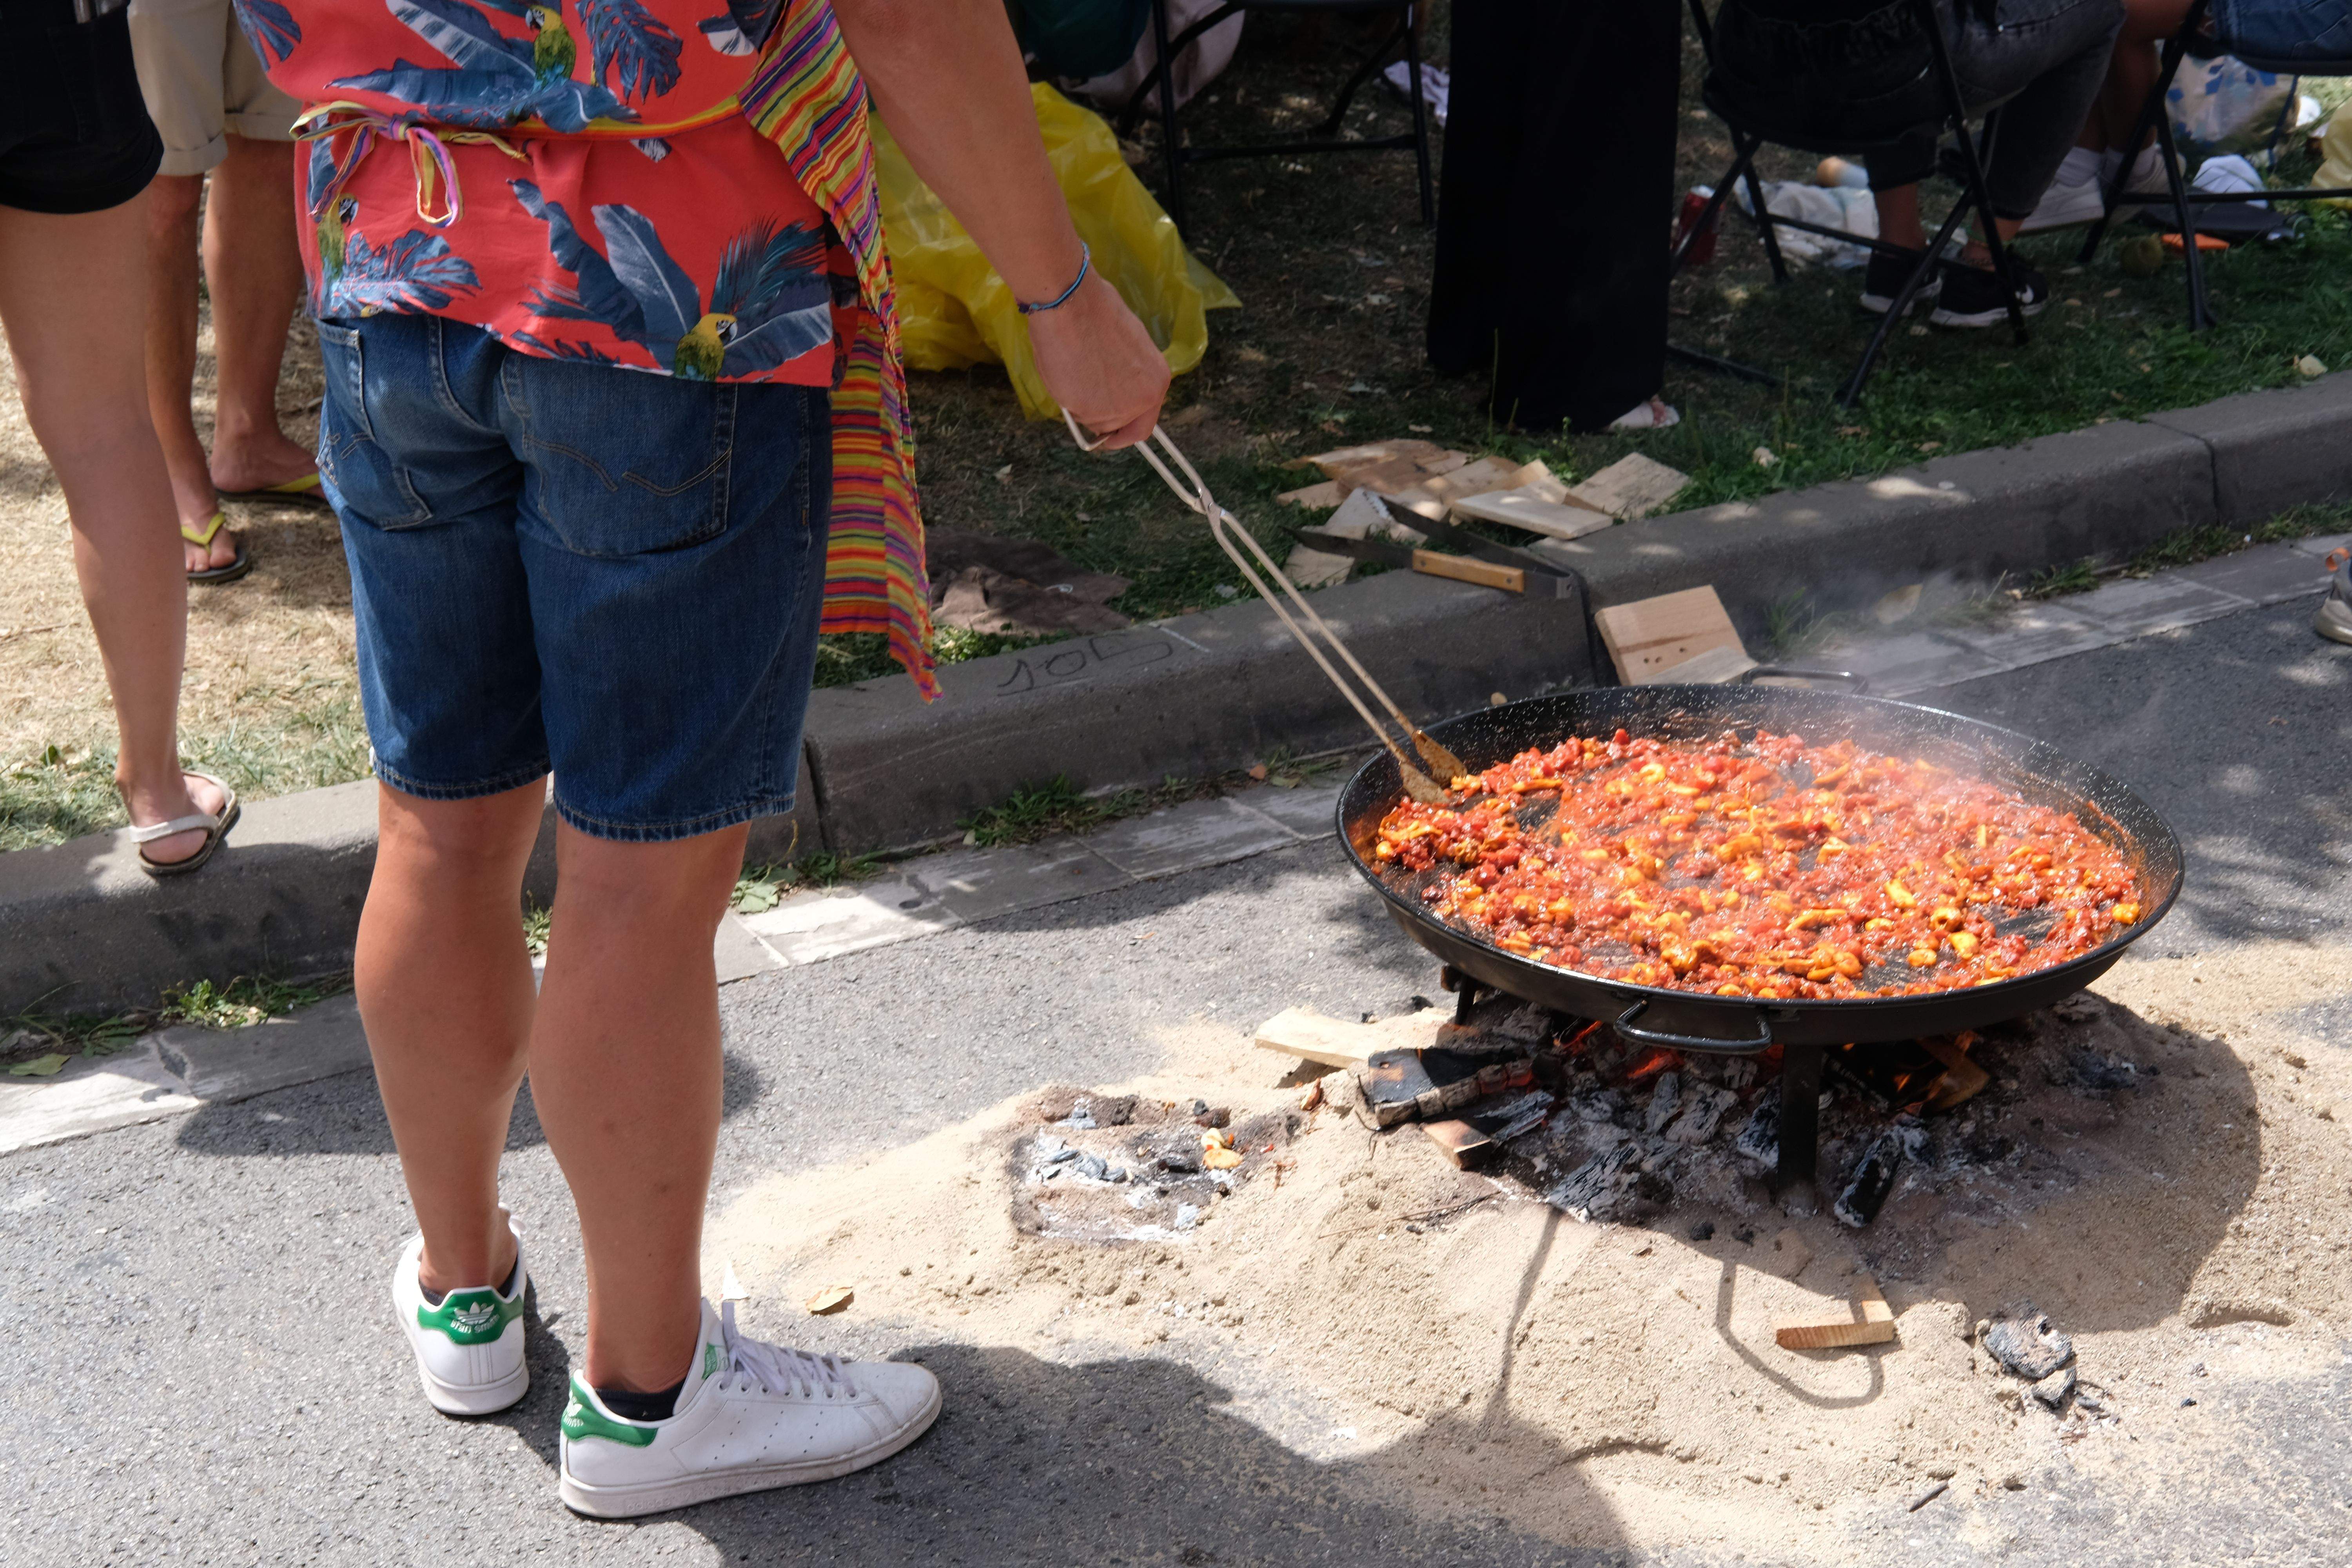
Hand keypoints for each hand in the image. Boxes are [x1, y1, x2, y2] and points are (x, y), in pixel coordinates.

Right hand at [1025, 270, 1170, 449]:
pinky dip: (1067, 397)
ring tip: (1076, 368)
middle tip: (1084, 388)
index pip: (1143, 426)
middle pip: (1115, 425)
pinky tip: (1067, 369)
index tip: (1112, 435)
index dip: (1125, 433)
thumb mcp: (1127, 347)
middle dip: (1098, 412)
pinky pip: (1074, 413)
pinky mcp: (1088, 410)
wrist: (1072, 304)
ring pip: (1092, 420)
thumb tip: (1114, 387)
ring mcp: (1115, 409)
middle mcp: (1142, 401)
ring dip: (1081, 403)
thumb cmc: (1096, 313)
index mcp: (1157, 382)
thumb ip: (1128, 376)